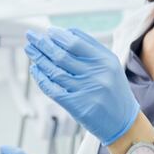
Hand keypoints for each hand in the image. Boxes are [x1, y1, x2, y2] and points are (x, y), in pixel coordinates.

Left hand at [25, 27, 139, 145]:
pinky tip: (34, 69)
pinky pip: (52, 88)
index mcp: (105, 61)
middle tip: (31, 36)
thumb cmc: (114, 90)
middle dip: (43, 44)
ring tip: (30, 49)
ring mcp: (85, 91)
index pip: (75, 43)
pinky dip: (41, 78)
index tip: (47, 32)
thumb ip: (91, 47)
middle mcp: (95, 75)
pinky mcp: (76, 106)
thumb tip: (65, 32)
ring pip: (54, 71)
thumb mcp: (111, 64)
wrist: (123, 122)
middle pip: (61, 55)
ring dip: (38, 58)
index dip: (58, 36)